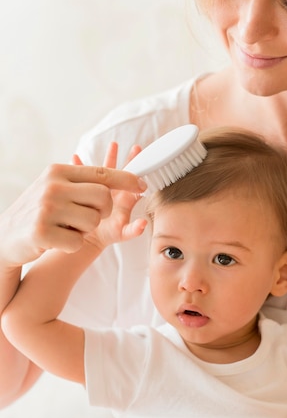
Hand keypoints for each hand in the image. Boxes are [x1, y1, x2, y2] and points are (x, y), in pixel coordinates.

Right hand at [0, 144, 144, 267]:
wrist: (4, 237)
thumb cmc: (37, 214)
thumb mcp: (54, 189)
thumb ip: (81, 183)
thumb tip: (120, 181)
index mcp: (57, 172)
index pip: (101, 173)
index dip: (126, 179)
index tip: (142, 184)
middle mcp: (52, 186)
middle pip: (103, 198)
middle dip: (102, 212)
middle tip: (85, 217)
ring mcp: (46, 208)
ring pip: (92, 221)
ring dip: (84, 230)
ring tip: (64, 227)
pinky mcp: (42, 232)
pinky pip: (77, 241)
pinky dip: (71, 245)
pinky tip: (55, 240)